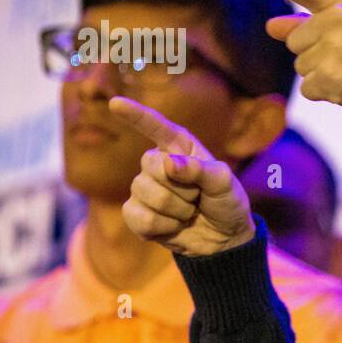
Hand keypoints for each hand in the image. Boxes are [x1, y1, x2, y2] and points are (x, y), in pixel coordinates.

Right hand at [110, 96, 255, 255]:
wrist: (223, 239)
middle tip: (197, 197)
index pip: (155, 126)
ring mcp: (143, 189)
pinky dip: (164, 226)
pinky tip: (175, 226)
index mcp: (180, 148)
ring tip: (189, 212)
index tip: (116, 103)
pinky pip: (140, 218)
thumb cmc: (226, 203)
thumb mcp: (225, 183)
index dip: (136, 114)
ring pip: (144, 192)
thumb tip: (169, 163)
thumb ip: (201, 169)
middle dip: (180, 186)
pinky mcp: (136, 214)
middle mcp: (159, 164)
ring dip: (176, 209)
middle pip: (150, 164)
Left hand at [232, 0, 341, 143]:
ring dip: (322, 76)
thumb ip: (310, 26)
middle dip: (314, 53)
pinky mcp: (329, 76)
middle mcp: (336, 18)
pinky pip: (308, 88)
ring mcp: (332, 47)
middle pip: (293, 40)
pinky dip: (326, 94)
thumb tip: (270, 25)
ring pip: (300, 66)